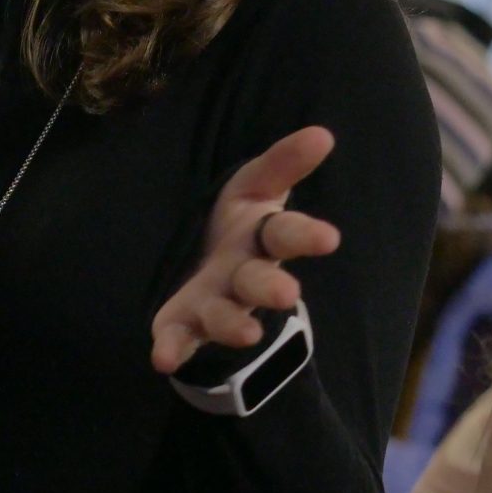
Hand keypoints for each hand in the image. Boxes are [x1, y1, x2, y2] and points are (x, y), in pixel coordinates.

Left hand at [151, 126, 340, 373]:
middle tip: (286, 293)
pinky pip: (179, 338)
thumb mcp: (255, 185)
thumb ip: (282, 163)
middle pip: (260, 283)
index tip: (328, 238)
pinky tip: (163, 358)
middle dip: (272, 287)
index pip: (287, 234)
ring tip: (246, 333)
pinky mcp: (184, 324)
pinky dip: (174, 348)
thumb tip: (323, 134)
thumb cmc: (236, 224)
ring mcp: (215, 303)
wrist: (202, 266)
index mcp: (262, 239)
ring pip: (227, 316)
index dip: (306, 235)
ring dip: (234, 324)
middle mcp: (243, 276)